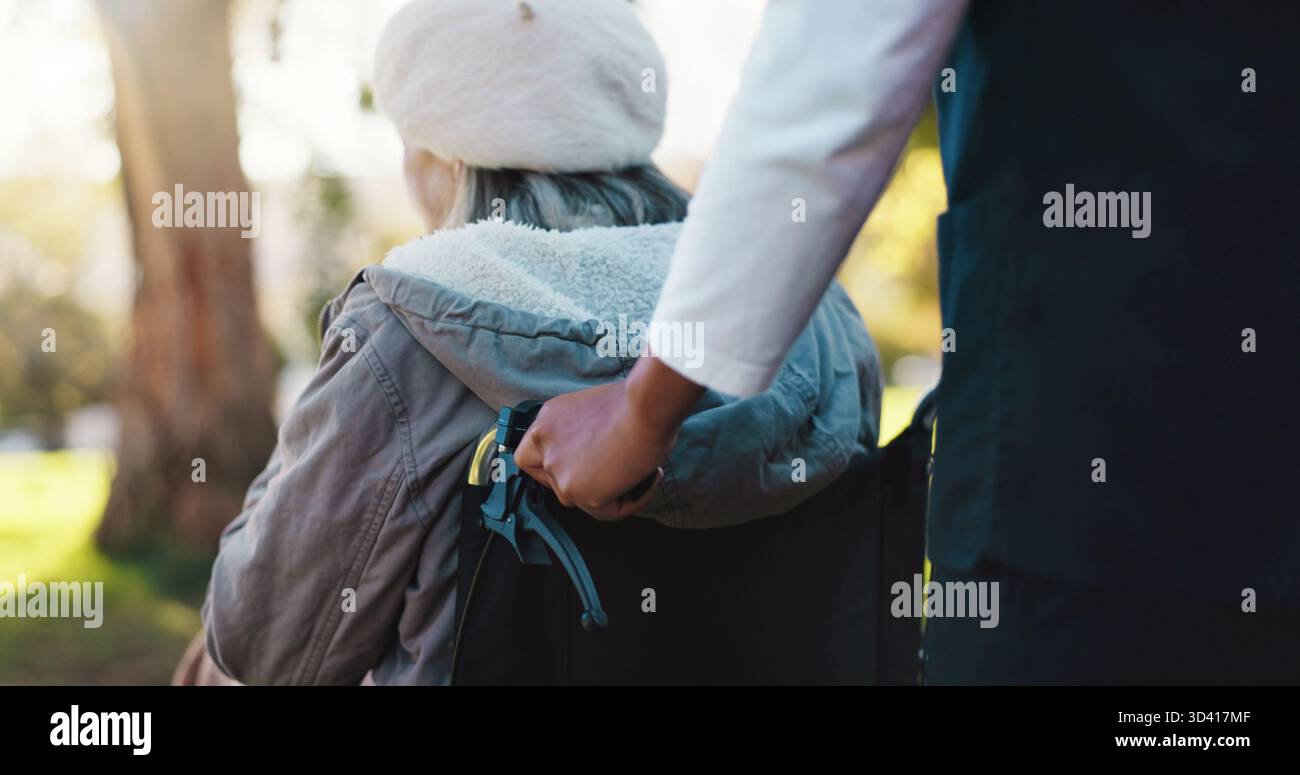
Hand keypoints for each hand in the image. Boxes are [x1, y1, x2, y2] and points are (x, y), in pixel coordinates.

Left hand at [515, 357, 703, 519]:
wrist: (647, 406)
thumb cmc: (634, 401)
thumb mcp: (592, 410)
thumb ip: (581, 434)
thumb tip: (597, 454)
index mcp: (547, 422)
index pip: (528, 457)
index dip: (551, 468)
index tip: (578, 468)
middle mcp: (544, 445)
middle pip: (552, 483)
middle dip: (579, 485)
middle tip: (613, 478)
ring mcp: (557, 470)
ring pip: (579, 500)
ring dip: (609, 493)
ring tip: (642, 473)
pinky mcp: (577, 491)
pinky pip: (607, 511)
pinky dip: (632, 500)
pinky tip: (651, 478)